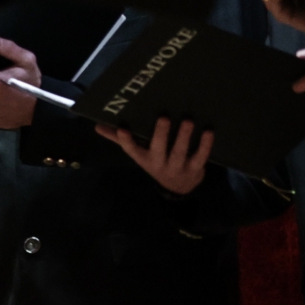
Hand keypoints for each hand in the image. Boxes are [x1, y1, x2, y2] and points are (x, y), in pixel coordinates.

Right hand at [96, 117, 212, 194]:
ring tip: (187, 121)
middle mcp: (158, 163)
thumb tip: (97, 126)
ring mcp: (176, 167)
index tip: (123, 129)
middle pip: (157, 149)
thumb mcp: (139, 153)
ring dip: (183, 137)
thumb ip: (119, 139)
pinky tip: (207, 131)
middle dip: (160, 134)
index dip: (126, 141)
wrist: (178, 188)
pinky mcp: (194, 169)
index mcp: (143, 158)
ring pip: (179, 152)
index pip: (131, 150)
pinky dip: (205, 145)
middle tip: (163, 117)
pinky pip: (200, 156)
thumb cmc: (157, 162)